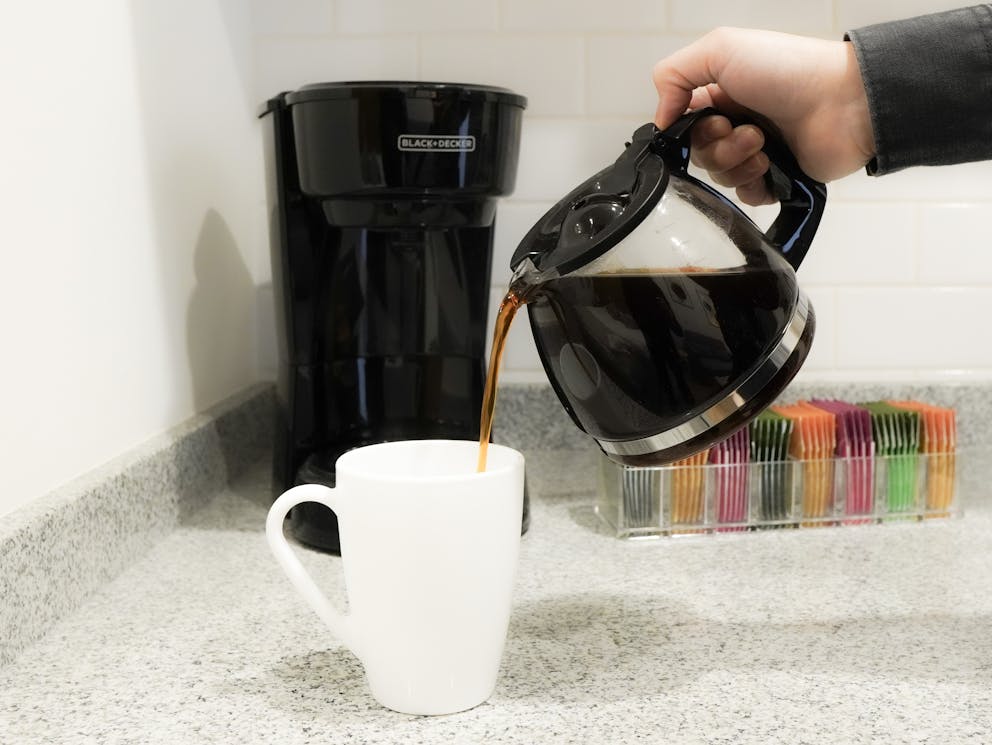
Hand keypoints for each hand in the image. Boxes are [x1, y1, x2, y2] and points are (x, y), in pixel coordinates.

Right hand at [652, 27, 874, 204]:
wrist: (844, 102)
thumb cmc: (787, 69)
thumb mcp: (719, 49)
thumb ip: (674, 75)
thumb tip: (660, 119)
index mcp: (722, 92)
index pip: (683, 122)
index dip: (687, 128)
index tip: (710, 119)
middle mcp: (737, 121)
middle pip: (699, 152)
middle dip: (716, 146)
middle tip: (747, 131)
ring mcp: (757, 152)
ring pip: (719, 175)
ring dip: (737, 162)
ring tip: (765, 144)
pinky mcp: (777, 179)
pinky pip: (744, 196)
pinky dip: (752, 185)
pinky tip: (771, 168)